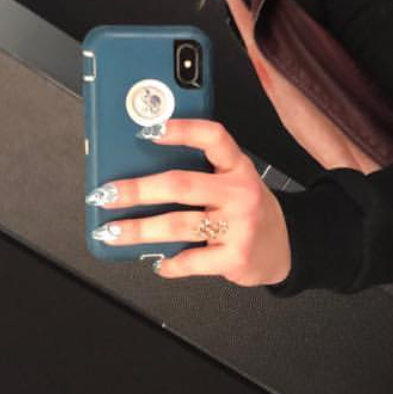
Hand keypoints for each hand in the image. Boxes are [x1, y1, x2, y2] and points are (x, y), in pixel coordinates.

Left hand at [88, 119, 291, 285]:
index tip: (148, 130)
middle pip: (181, 185)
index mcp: (238, 167)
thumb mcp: (235, 182)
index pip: (213, 137)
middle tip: (107, 194)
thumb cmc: (249, 211)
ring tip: (114, 231)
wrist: (285, 247)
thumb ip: (202, 173)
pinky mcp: (235, 258)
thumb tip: (142, 174)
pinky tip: (157, 261)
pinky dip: (168, 263)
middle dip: (137, 190)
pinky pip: (191, 260)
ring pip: (177, 226)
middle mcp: (240, 193)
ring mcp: (239, 226)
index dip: (181, 129)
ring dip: (138, 230)